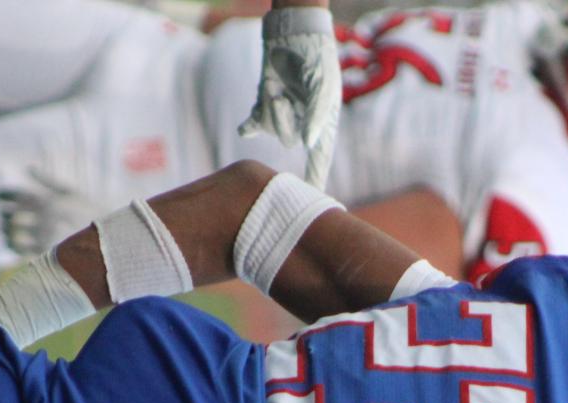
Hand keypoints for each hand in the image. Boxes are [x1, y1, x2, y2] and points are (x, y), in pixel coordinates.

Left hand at [0, 171, 100, 255]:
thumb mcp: (72, 193)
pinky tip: (14, 242)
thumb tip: (29, 167)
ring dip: (5, 230)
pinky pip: (20, 250)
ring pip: (13, 234)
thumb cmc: (90, 213)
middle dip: (4, 214)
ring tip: (5, 229)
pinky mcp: (47, 255)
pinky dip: (12, 245)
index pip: (17, 195)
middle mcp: (46, 220)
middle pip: (12, 215)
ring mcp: (46, 239)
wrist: (109, 240)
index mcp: (51, 202)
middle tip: (3, 214)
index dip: (3, 194)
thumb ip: (48, 181)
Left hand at [237, 5, 340, 187]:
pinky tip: (245, 129)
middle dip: (282, 120)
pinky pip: (254, 123)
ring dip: (270, 108)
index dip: (316, 182)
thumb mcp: (321, 87)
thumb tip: (309, 145)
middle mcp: (302, 123)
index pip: (319, 160)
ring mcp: (282, 114)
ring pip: (270, 128)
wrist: (293, 33)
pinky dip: (250, 125)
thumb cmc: (316, 58)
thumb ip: (317, 117)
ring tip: (276, 87)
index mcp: (322, 123)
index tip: (315, 205)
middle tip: (282, 98)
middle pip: (287, 139)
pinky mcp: (264, 105)